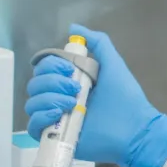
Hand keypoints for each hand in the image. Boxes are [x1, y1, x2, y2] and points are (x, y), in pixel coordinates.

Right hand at [25, 24, 166, 166]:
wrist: (134, 129)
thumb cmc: (125, 98)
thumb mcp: (113, 64)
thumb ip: (98, 43)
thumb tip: (74, 28)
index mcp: (69, 82)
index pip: (44, 69)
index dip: (52, 65)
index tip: (71, 70)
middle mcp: (59, 98)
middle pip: (35, 84)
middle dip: (52, 82)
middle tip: (76, 89)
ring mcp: (56, 119)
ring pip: (32, 103)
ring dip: (49, 98)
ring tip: (73, 104)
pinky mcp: (55, 138)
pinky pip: (33, 126)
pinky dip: (41, 117)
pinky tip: (59, 114)